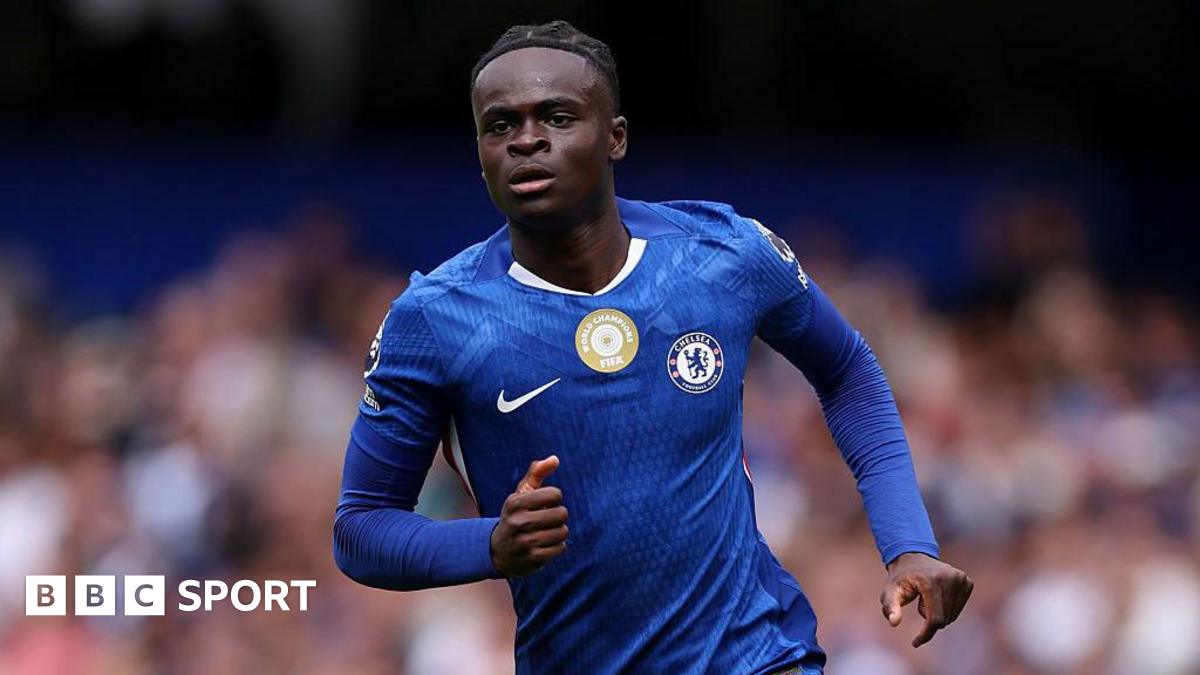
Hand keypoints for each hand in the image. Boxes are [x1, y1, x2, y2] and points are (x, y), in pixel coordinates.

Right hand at [490, 456, 568, 576]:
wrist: (497, 552)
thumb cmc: (515, 516)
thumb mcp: (520, 494)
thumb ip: (537, 473)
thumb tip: (555, 459)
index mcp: (515, 502)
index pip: (555, 494)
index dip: (554, 499)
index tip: (544, 504)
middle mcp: (518, 521)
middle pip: (561, 514)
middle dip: (559, 516)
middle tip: (547, 520)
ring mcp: (524, 542)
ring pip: (562, 532)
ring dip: (560, 532)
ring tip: (548, 532)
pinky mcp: (532, 558)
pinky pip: (560, 548)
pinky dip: (558, 546)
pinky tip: (547, 545)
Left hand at [880, 552, 972, 646]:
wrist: (913, 558)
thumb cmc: (900, 578)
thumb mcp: (890, 592)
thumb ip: (890, 606)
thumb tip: (893, 622)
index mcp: (931, 581)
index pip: (935, 619)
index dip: (926, 634)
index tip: (915, 642)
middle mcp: (950, 578)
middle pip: (944, 619)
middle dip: (929, 618)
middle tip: (920, 602)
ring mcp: (961, 579)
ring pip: (952, 616)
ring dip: (938, 613)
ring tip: (927, 597)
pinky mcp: (967, 582)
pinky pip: (958, 608)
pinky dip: (947, 608)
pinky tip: (937, 595)